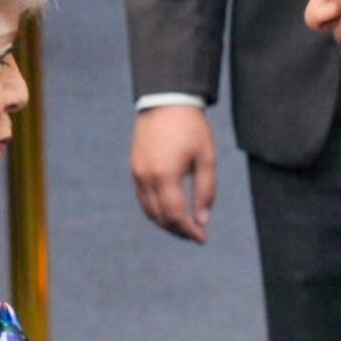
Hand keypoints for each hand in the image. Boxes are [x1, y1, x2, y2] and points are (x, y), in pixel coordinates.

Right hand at [131, 104, 218, 242]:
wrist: (166, 102)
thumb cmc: (191, 128)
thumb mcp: (206, 158)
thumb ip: (206, 191)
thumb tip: (203, 220)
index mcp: (166, 176)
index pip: (176, 215)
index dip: (189, 231)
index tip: (203, 239)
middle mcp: (147, 178)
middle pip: (160, 217)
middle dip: (178, 230)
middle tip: (196, 234)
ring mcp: (137, 174)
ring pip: (149, 211)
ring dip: (166, 222)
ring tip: (184, 225)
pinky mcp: (135, 169)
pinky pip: (143, 198)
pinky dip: (156, 210)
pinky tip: (170, 209)